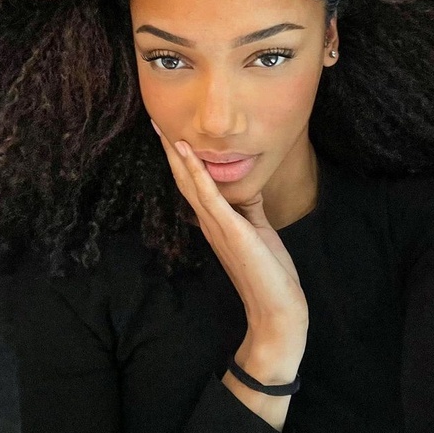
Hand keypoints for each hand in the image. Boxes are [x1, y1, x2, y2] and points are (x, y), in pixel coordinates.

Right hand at [151, 120, 308, 347]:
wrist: (278, 312)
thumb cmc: (270, 275)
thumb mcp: (259, 231)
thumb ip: (249, 209)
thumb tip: (245, 188)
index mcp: (215, 222)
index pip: (192, 184)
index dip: (180, 158)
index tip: (170, 132)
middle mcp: (210, 223)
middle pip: (183, 179)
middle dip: (170, 150)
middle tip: (156, 120)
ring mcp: (218, 227)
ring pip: (190, 183)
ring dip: (177, 155)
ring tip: (164, 129)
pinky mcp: (231, 230)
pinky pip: (209, 197)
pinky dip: (196, 173)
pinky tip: (187, 152)